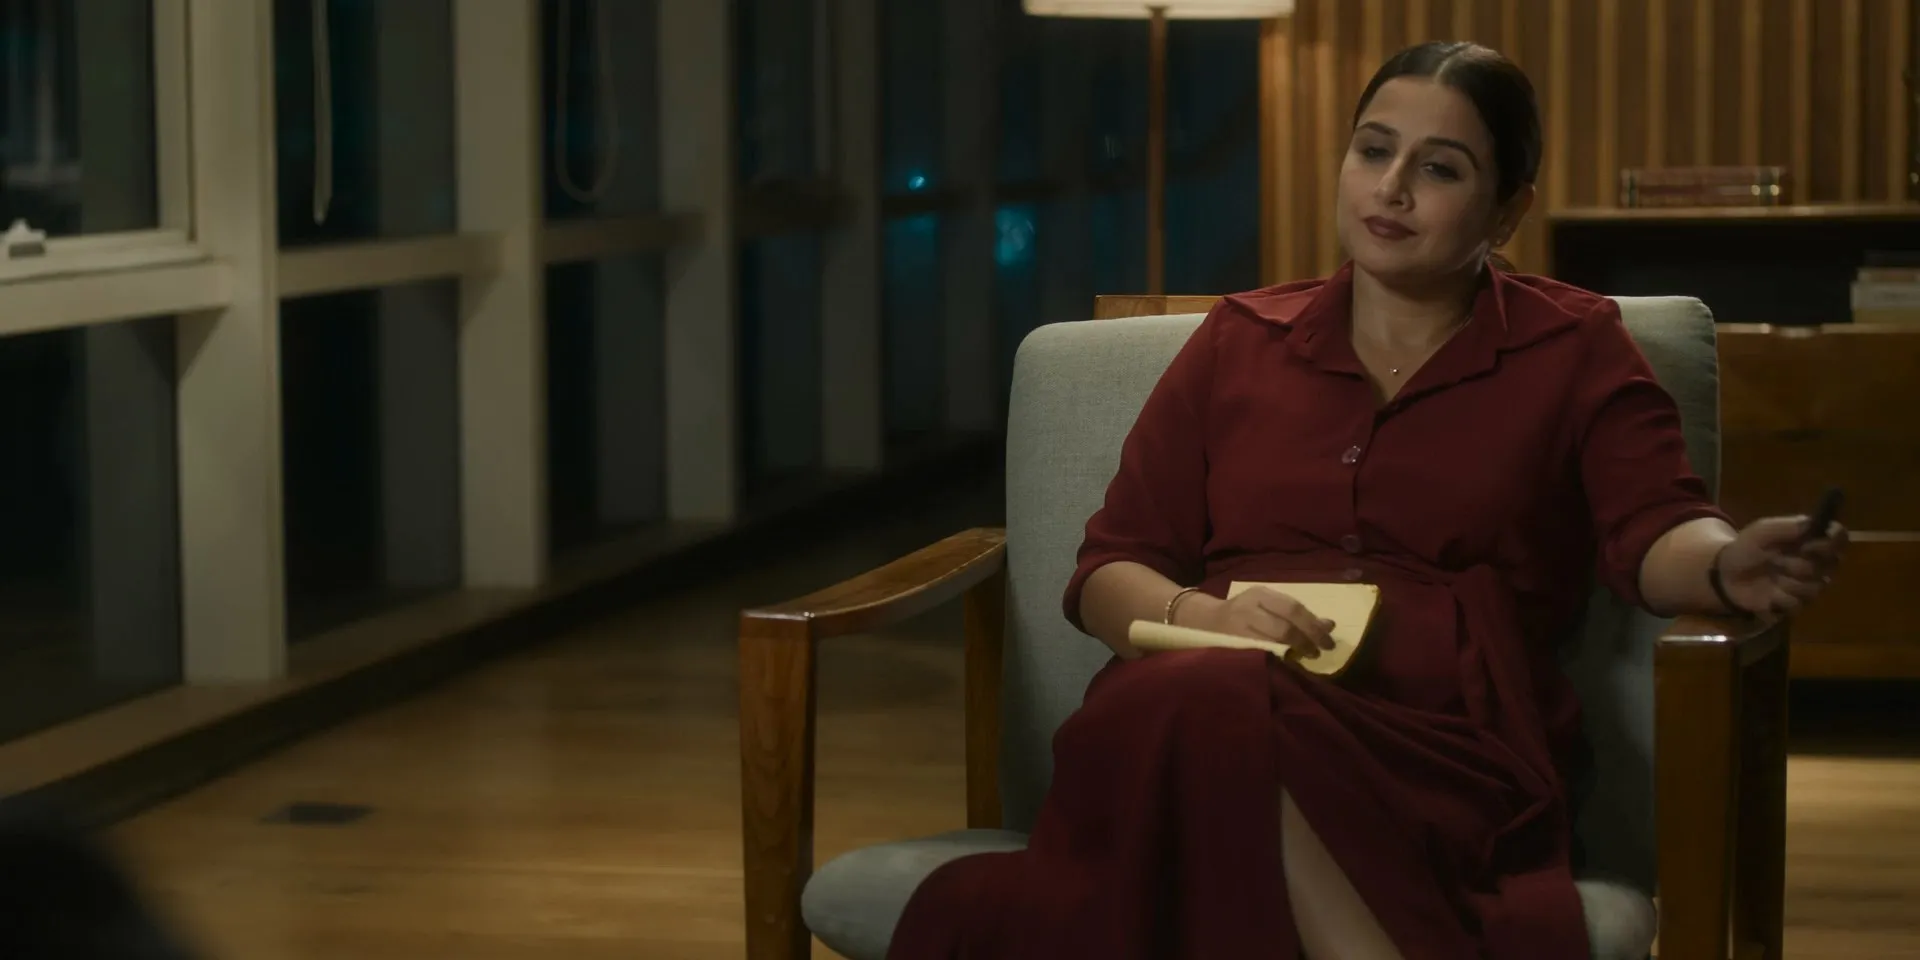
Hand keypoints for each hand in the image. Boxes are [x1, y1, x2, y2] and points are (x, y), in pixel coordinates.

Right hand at [1179, 587, 1334, 656]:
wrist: (1204, 621)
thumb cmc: (1244, 613)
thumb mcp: (1268, 605)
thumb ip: (1296, 614)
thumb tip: (1329, 625)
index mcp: (1260, 594)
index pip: (1293, 608)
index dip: (1313, 626)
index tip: (1329, 641)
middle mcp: (1248, 609)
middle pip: (1284, 627)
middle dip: (1306, 641)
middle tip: (1319, 653)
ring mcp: (1237, 629)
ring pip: (1271, 643)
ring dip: (1293, 653)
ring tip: (1306, 658)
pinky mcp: (1231, 647)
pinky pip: (1259, 655)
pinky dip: (1277, 660)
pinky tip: (1287, 664)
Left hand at [1713, 514, 1848, 615]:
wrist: (1726, 574)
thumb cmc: (1747, 547)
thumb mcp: (1762, 531)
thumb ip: (1787, 526)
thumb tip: (1813, 523)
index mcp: (1811, 540)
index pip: (1840, 538)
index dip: (1832, 542)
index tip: (1810, 545)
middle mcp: (1817, 562)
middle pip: (1831, 565)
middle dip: (1801, 563)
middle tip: (1777, 560)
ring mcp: (1809, 584)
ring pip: (1816, 586)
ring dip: (1788, 581)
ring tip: (1770, 574)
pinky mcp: (1797, 604)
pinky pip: (1799, 603)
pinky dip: (1780, 597)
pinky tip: (1768, 592)